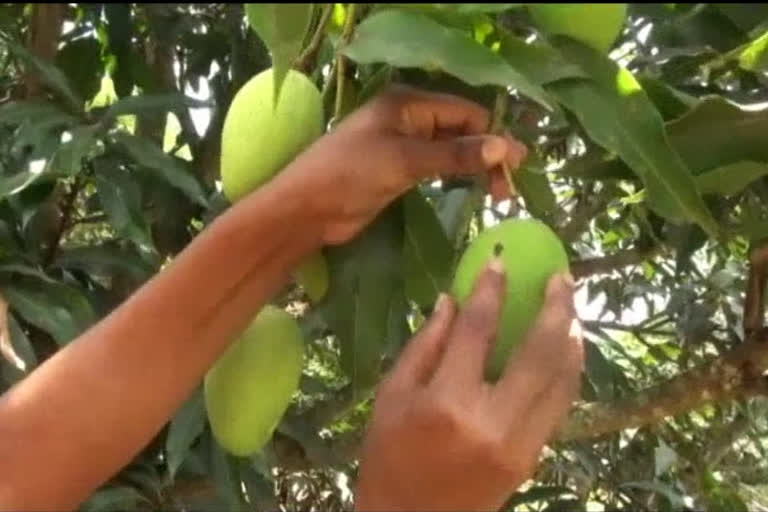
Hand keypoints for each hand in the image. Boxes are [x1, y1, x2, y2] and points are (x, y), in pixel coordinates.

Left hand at [279, 85, 526, 244]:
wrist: (307, 209)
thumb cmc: (351, 174)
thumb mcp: (406, 161)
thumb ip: (455, 155)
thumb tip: (505, 147)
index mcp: (408, 104)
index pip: (465, 113)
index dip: (493, 136)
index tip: (517, 166)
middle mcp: (408, 119)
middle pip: (461, 131)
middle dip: (486, 155)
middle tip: (506, 190)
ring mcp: (403, 146)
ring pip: (451, 151)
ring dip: (473, 169)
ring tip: (496, 196)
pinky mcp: (398, 171)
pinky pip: (437, 168)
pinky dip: (455, 178)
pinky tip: (471, 191)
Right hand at [353, 261, 583, 511]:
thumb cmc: (388, 456)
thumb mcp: (392, 396)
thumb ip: (425, 345)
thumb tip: (452, 299)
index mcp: (447, 403)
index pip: (478, 330)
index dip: (491, 289)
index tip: (500, 260)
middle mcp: (492, 421)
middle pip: (539, 351)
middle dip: (556, 307)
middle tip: (562, 276)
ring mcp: (520, 442)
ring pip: (562, 378)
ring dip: (571, 336)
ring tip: (571, 304)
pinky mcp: (533, 457)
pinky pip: (559, 403)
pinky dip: (568, 369)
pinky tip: (565, 346)